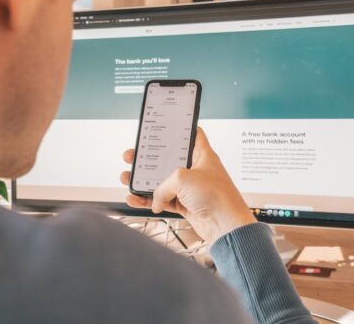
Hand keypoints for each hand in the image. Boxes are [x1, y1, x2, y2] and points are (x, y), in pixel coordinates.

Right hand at [120, 128, 255, 243]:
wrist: (226, 225)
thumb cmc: (216, 196)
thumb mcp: (182, 179)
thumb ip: (163, 185)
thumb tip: (156, 199)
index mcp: (201, 155)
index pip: (192, 135)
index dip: (179, 129)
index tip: (163, 127)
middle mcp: (196, 170)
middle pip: (168, 160)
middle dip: (148, 159)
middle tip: (132, 156)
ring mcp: (191, 188)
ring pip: (162, 182)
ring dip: (143, 182)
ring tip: (127, 178)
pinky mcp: (186, 205)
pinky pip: (163, 200)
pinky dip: (148, 201)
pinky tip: (134, 199)